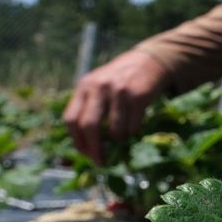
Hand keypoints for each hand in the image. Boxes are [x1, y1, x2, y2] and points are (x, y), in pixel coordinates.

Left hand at [63, 50, 168, 164]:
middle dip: (94, 149)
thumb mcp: (99, 87)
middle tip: (101, 161)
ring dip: (118, 141)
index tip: (85, 154)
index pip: (71, 119)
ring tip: (122, 140)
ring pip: (114, 129)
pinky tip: (133, 127)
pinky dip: (132, 132)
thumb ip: (89, 108)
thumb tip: (84, 145)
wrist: (150, 60)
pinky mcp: (138, 95)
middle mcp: (98, 87)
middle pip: (89, 126)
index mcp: (84, 86)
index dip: (77, 141)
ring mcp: (119, 91)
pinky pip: (132, 125)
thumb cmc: (121, 80)